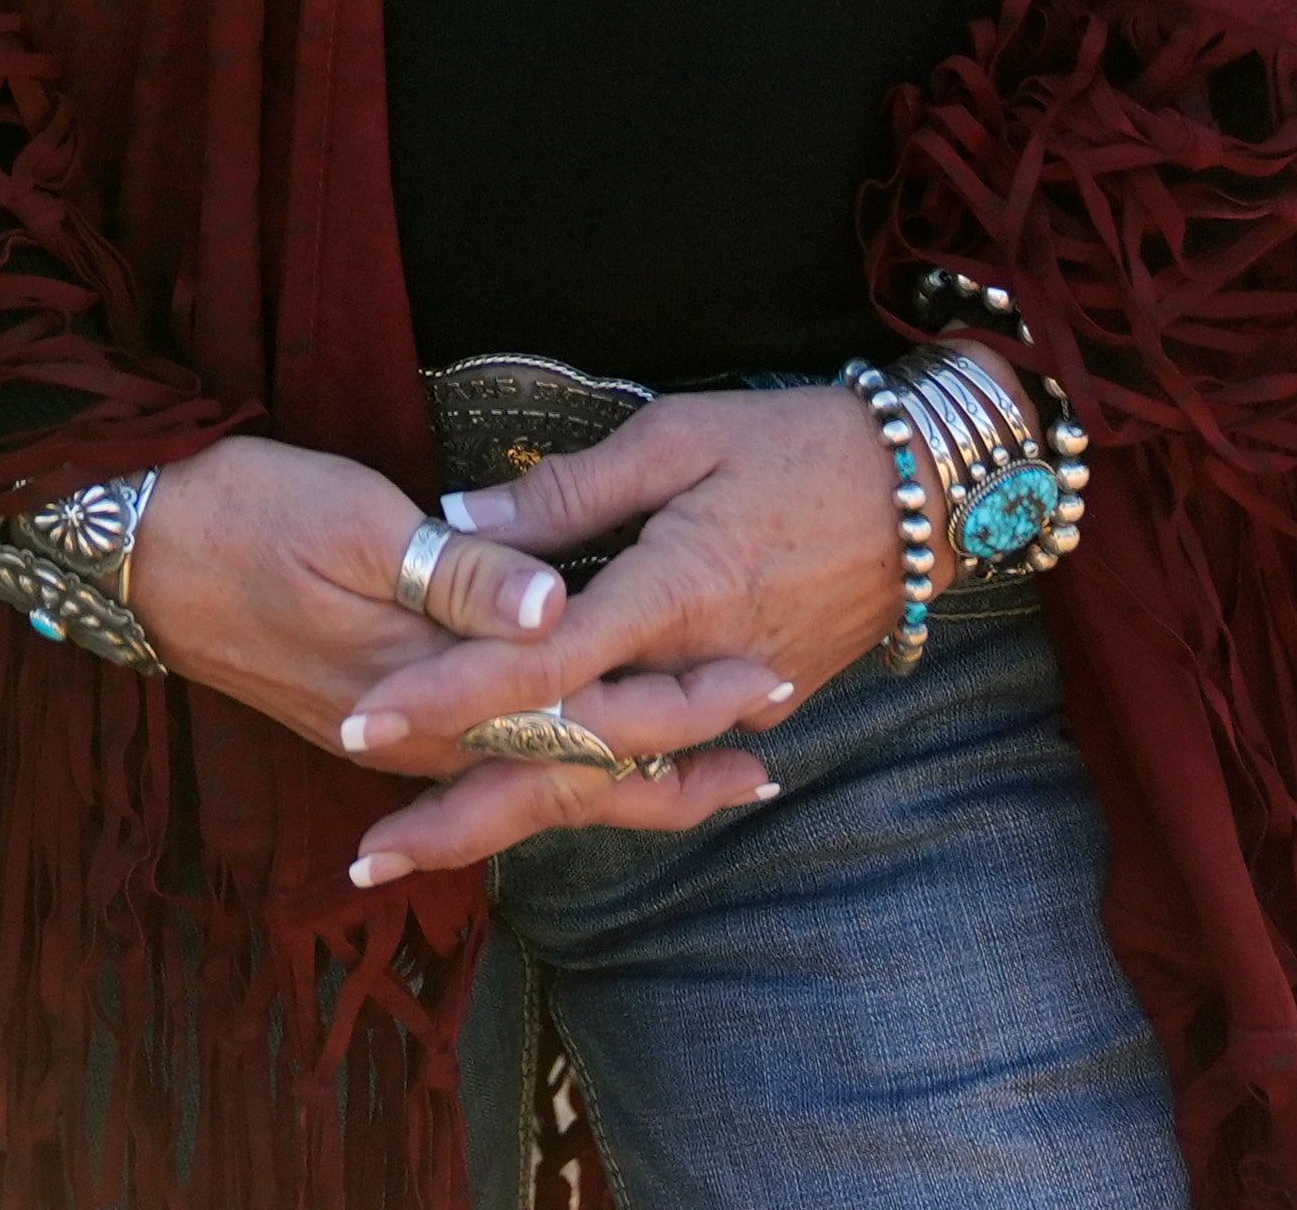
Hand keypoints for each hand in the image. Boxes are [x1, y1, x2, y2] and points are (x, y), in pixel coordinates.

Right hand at [129, 436, 786, 869]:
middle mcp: (420, 733)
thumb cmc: (245, 512)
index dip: (677, 702)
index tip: (761, 682)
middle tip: (769, 769)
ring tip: (713, 787)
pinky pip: (490, 775)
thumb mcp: (355, 521)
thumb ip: (463, 574)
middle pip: (569, 775)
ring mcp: (395, 740)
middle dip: (672, 771)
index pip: (578, 711)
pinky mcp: (376, 727)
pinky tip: (594, 771)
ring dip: (627, 789)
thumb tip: (557, 609)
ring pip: (533, 787)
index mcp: (430, 680)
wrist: (136, 551)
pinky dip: (560, 780)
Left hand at [327, 383, 918, 880]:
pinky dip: (602, 797)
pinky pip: (665, 769)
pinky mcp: (762, 715)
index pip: (537, 666)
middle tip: (365, 859)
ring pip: (609, 783)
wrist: (931, 491)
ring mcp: (732, 705)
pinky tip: (538, 817)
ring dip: (515, 819)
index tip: (364, 719)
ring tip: (425, 847)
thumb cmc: (797, 443)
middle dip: (460, 814)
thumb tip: (457, 518)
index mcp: (668, 594)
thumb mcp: (677, 437)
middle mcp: (694, 671)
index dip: (446, 696)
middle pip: (562, 763)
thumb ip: (568, 492)